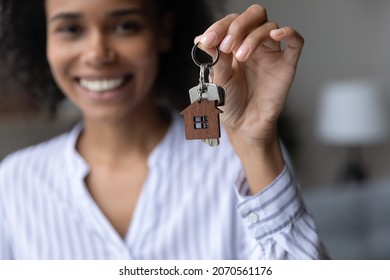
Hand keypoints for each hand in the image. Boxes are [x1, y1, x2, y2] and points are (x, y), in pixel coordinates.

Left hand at [195, 4, 303, 144]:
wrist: (244, 125)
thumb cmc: (230, 102)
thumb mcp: (218, 79)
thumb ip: (214, 58)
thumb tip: (202, 39)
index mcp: (235, 45)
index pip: (231, 22)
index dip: (219, 27)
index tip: (208, 40)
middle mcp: (254, 45)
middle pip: (254, 16)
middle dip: (238, 25)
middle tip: (227, 44)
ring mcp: (271, 53)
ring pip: (269, 27)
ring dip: (253, 37)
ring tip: (240, 56)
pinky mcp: (286, 65)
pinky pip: (295, 42)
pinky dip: (289, 32)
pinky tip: (277, 35)